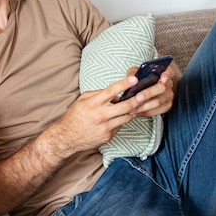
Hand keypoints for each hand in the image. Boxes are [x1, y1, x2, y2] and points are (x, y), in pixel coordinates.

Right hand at [58, 70, 174, 152]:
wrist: (67, 137)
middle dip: (138, 99)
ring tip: (141, 103)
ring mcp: (105, 127)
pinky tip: (124, 115)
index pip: (111, 91)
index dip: (124, 84)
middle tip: (147, 93)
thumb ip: (98, 94)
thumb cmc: (75, 116)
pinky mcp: (108, 136)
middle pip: (125, 106)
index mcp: (93, 103)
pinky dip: (123, 119)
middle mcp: (100, 115)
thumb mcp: (82, 100)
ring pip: (127, 116)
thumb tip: (114, 92)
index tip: (134, 79)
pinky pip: (120, 125)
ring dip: (134, 110)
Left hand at [119, 64, 176, 117]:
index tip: (163, 79)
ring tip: (133, 107)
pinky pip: (156, 110)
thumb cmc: (144, 77)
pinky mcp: (166, 106)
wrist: (151, 86)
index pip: (169, 72)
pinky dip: (145, 111)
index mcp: (164, 72)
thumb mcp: (138, 72)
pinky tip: (136, 111)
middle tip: (138, 97)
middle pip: (162, 88)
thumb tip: (130, 78)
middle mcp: (168, 84)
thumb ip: (134, 73)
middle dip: (149, 93)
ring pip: (158, 102)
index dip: (167, 75)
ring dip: (144, 105)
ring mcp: (168, 96)